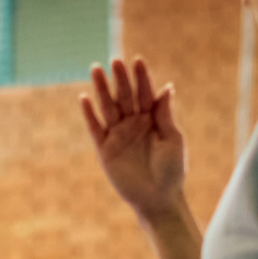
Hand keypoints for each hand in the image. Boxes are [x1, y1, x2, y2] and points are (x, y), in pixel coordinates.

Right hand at [81, 58, 187, 221]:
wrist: (158, 197)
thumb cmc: (172, 169)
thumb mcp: (173, 139)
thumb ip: (164, 115)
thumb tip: (165, 88)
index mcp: (153, 119)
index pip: (145, 93)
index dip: (141, 77)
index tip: (137, 60)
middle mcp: (134, 124)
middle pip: (124, 96)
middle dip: (119, 79)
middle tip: (114, 61)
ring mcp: (118, 135)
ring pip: (108, 107)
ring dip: (101, 89)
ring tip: (95, 71)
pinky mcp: (104, 150)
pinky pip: (95, 128)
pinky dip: (89, 115)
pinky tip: (84, 99)